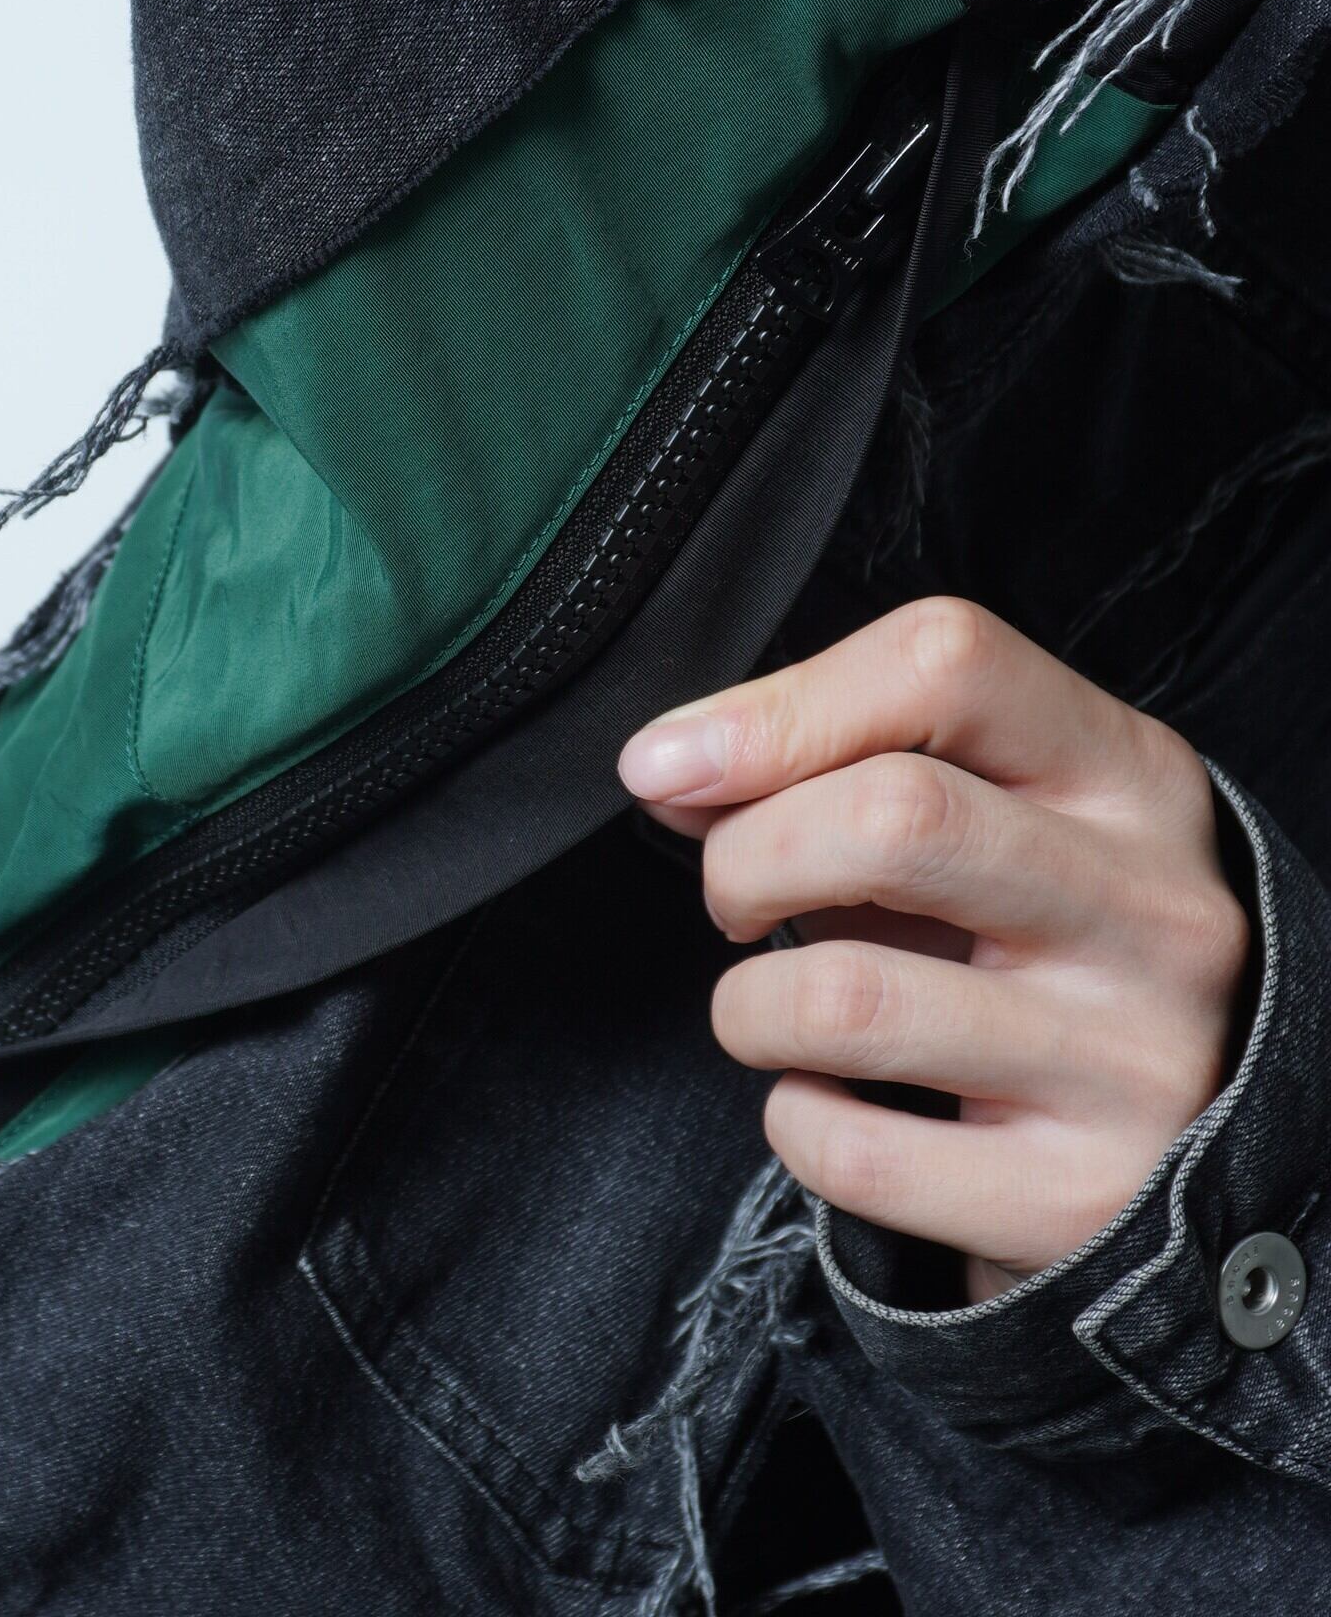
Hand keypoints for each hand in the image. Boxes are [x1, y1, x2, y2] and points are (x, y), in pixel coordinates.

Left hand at [619, 597, 1250, 1303]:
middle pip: (894, 817)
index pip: (949, 664)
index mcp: (1125, 776)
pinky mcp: (1083, 1197)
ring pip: (847, 998)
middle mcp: (1153, 907)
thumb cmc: (1038, 944)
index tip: (670, 767)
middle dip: (747, 859)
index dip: (776, 709)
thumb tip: (669, 769)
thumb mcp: (983, 818)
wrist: (1191, 1142)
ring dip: (751, 1007)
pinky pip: (855, 1151)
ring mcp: (1133, 1059)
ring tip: (776, 1012)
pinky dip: (794, 1121)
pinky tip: (831, 1100)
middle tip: (737, 902)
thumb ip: (828, 767)